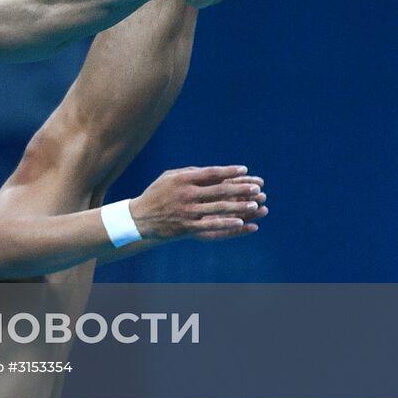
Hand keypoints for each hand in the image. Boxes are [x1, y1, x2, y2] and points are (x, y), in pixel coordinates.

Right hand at [129, 165, 266, 241]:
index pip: (211, 173)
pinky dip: (227, 224)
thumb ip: (191, 172)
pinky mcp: (187, 227)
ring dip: (239, 206)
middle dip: (240, 189)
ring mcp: (187, 212)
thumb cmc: (157, 194)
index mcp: (182, 179)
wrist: (139, 218)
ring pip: (218, 208)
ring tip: (255, 204)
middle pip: (219, 190)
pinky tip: (241, 222)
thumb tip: (215, 171)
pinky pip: (211, 225)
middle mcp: (185, 194)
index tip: (244, 170)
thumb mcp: (169, 177)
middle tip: (257, 188)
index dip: (229, 171)